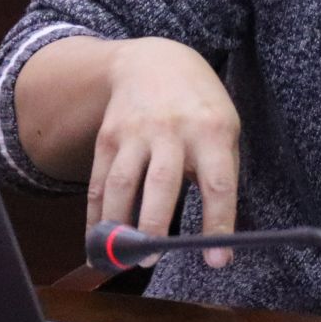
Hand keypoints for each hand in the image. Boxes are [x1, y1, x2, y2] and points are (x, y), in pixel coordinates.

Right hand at [87, 38, 241, 266]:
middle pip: (161, 184)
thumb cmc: (200, 106)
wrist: (155, 60)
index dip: (218, 224)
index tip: (217, 261)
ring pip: (121, 184)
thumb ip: (220, 171)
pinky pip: (96, 182)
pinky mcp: (107, 138)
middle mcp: (172, 131)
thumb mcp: (225, 127)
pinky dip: (94, 214)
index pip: (218, 184)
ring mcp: (135, 134)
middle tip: (151, 259)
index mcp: (212, 131)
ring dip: (117, 225)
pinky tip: (95, 239)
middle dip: (153, 226)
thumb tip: (217, 232)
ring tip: (120, 257)